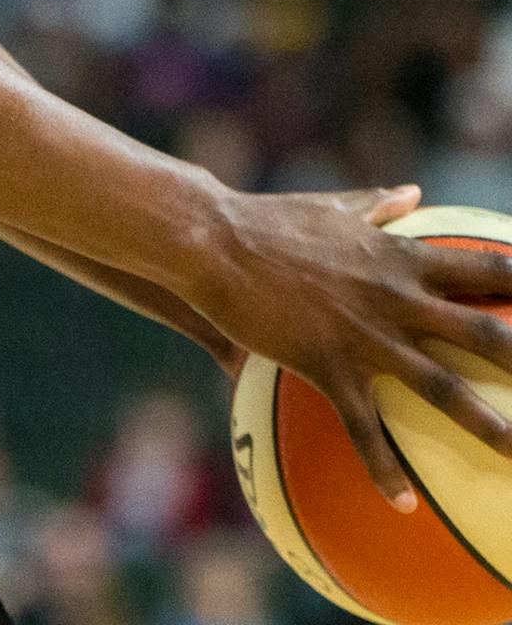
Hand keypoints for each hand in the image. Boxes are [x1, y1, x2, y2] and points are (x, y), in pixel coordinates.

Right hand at [192, 183, 511, 507]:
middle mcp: (396, 298)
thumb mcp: (330, 207)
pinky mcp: (329, 365)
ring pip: (443, 389)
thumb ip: (376, 204)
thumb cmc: (268, 220)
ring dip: (489, 427)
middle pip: (486, 335)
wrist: (214, 243)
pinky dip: (386, 469)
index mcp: (400, 257)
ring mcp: (366, 335)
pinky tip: (404, 504)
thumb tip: (412, 193)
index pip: (486, 270)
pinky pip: (365, 427)